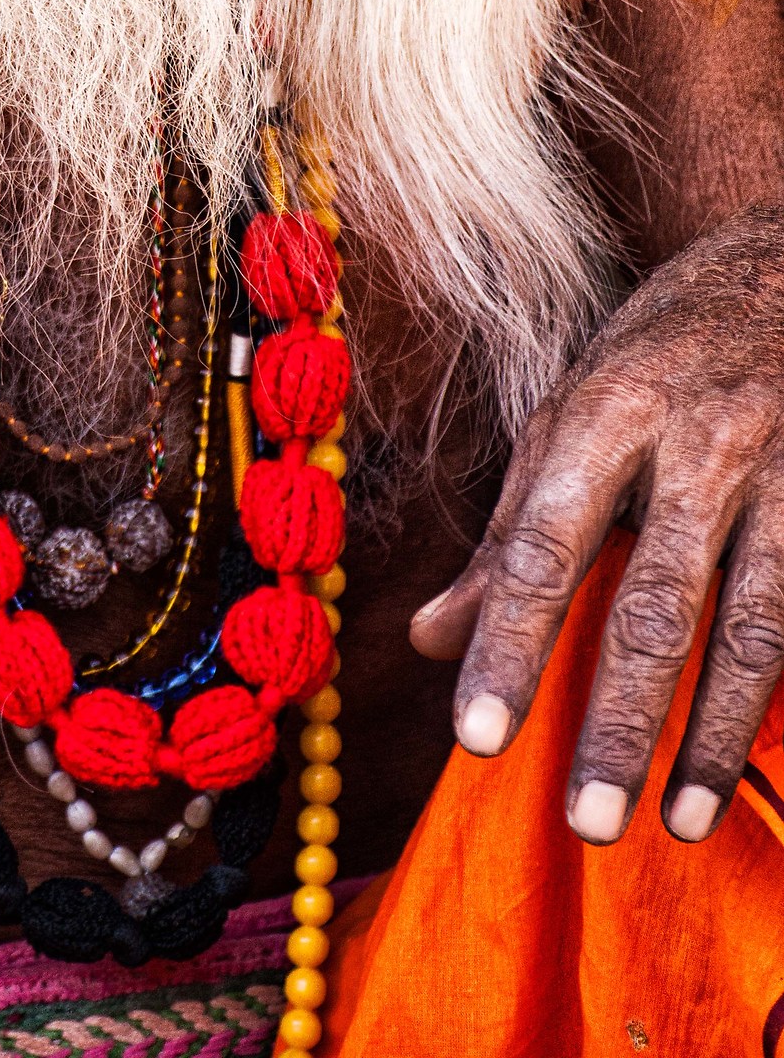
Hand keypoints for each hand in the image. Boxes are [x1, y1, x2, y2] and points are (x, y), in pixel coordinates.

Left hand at [411, 207, 783, 845]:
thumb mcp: (568, 415)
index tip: (476, 735)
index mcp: (606, 414)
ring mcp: (782, 473)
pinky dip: (781, 696)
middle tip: (585, 822)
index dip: (508, 644)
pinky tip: (760, 762)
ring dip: (713, 736)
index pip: (542, 546)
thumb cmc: (657, 355)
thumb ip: (507, 533)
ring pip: (752, 629)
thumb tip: (430, 641)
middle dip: (620, 722)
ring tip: (680, 823)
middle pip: (654, 604)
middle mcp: (697, 445)